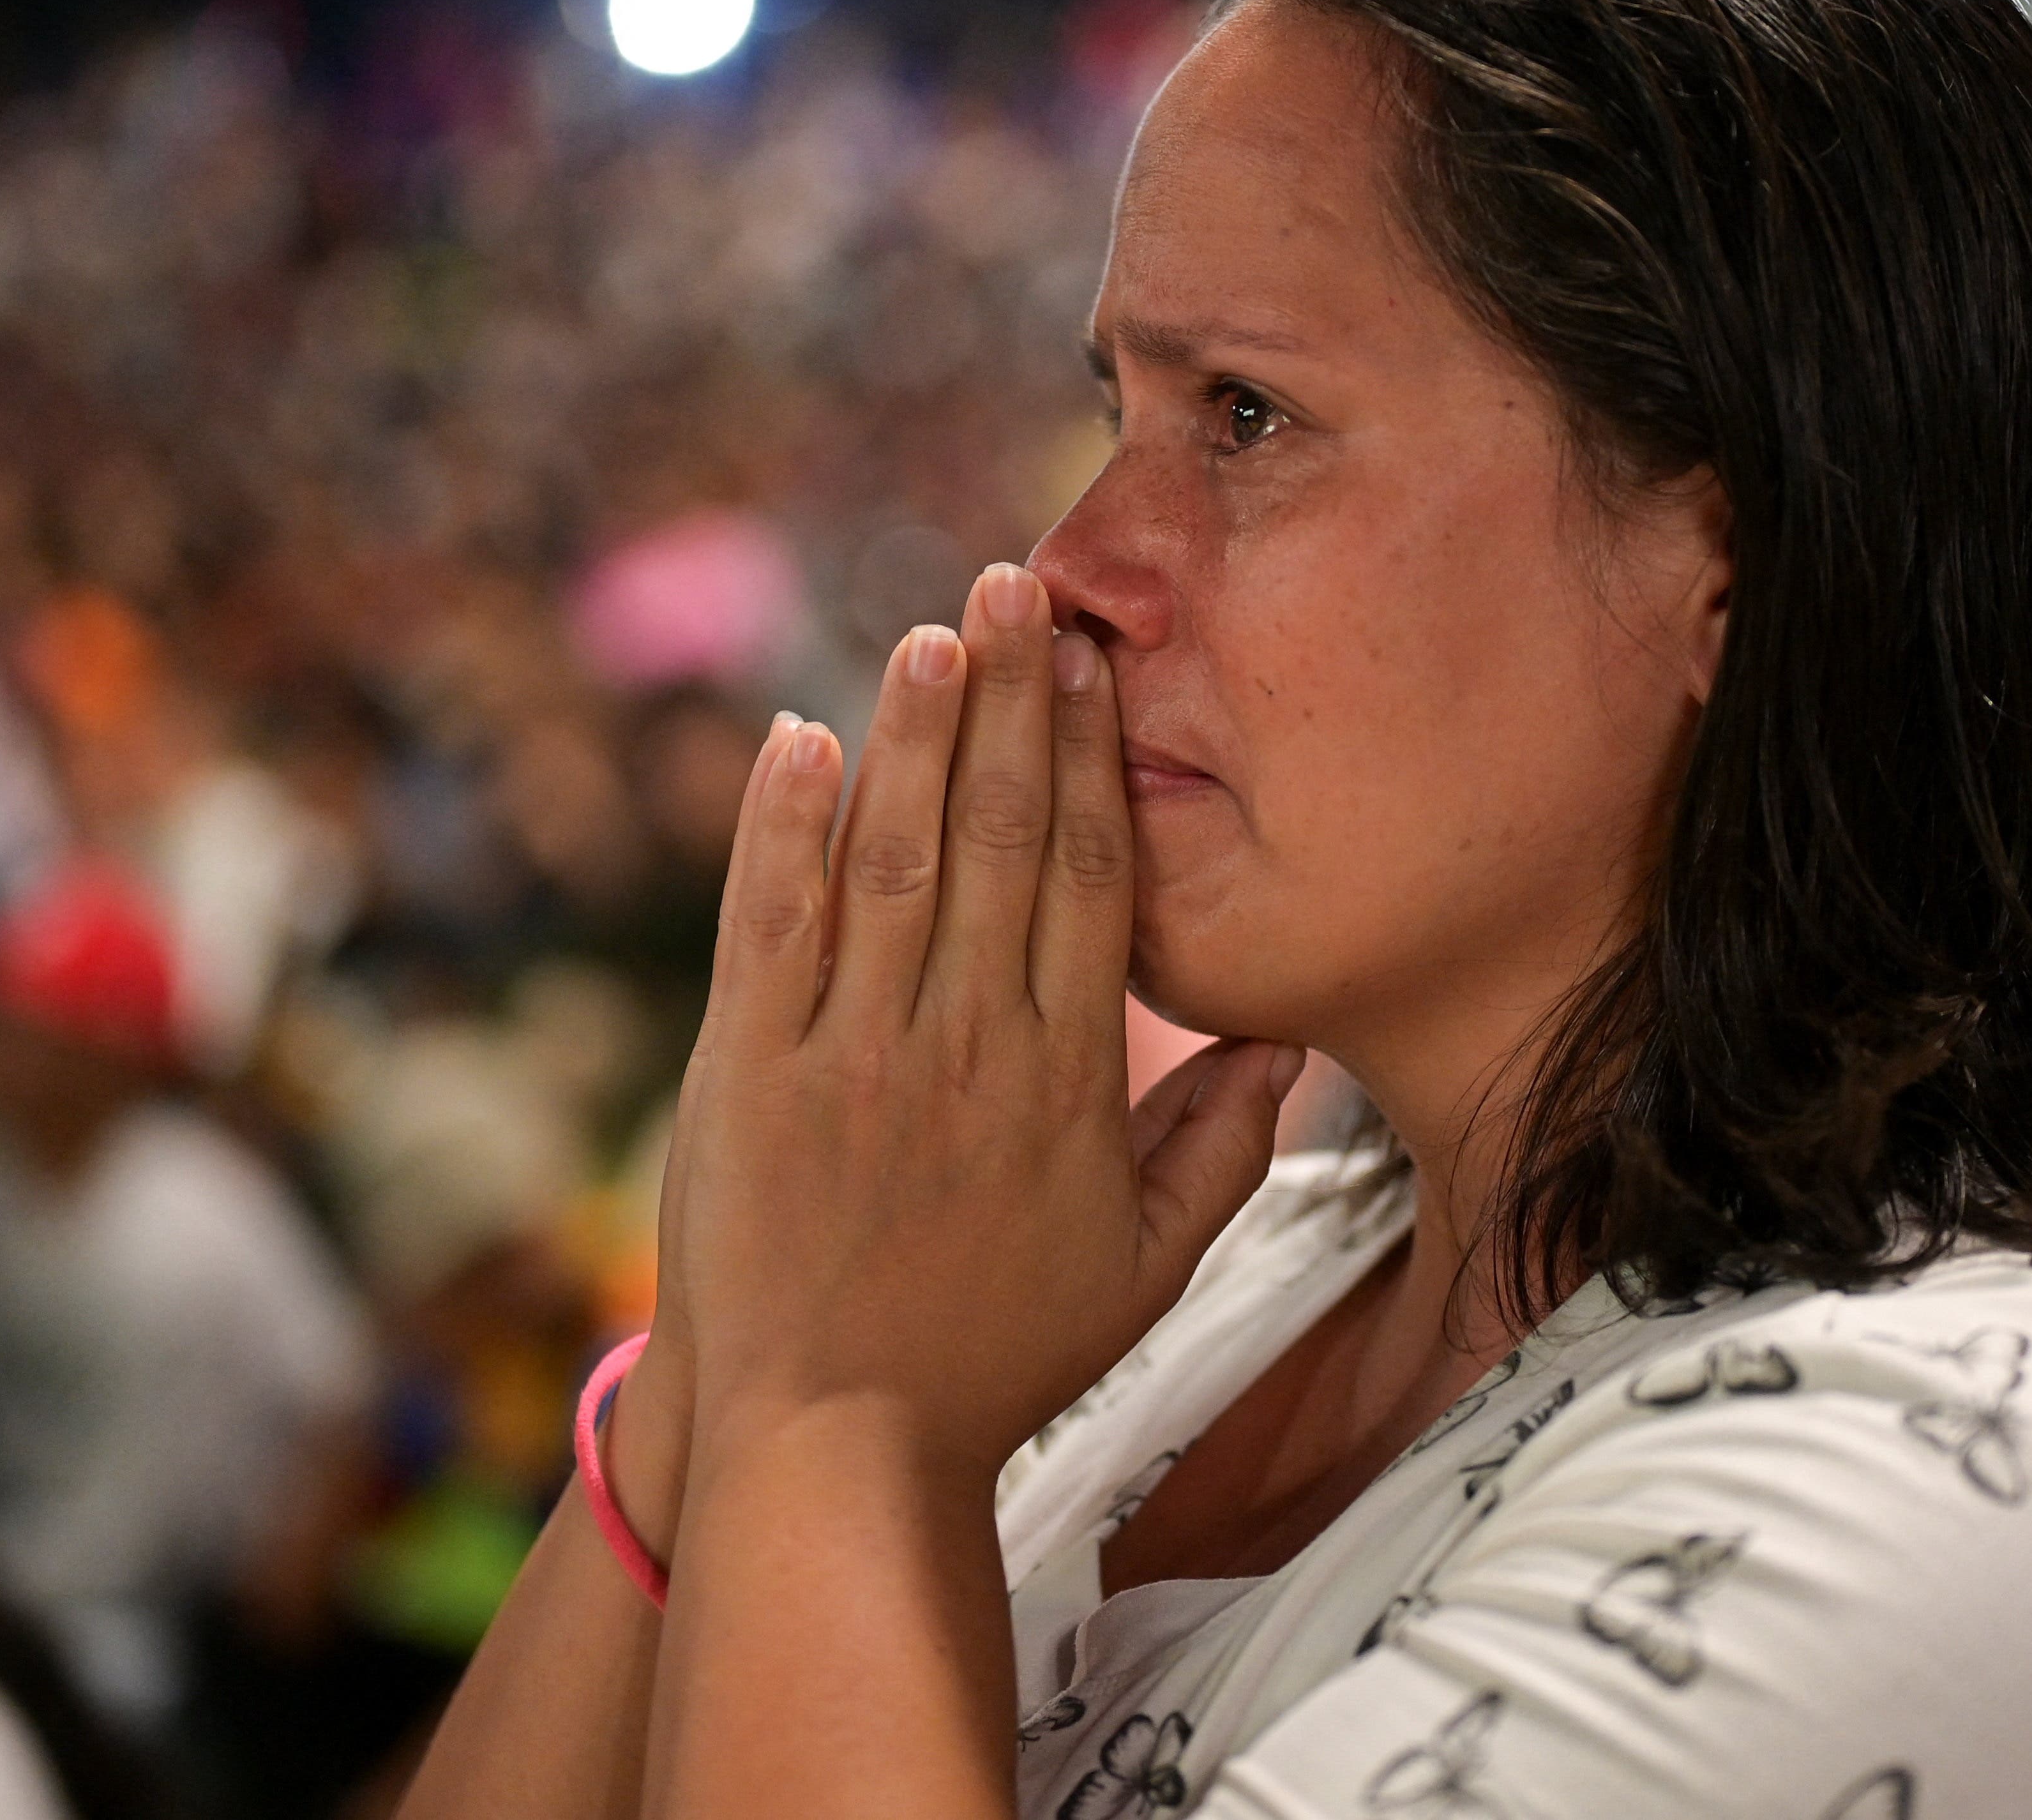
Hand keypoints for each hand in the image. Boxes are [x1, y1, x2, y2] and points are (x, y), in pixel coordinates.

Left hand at [663, 562, 1300, 1493]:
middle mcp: (963, 1045)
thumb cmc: (997, 1357)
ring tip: (932, 628)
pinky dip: (780, 828)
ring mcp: (851, 1054)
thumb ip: (1220, 1151)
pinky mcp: (749, 1075)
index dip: (1087, 760)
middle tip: (1020, 585)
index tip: (1094, 667)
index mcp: (1062, 1078)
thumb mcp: (1147, 1270)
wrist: (837, 1446)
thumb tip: (1282, 1043)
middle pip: (995, 838)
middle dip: (1009, 700)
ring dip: (911, 733)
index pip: (1083, 880)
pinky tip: (799, 738)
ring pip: (889, 858)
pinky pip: (769, 926)